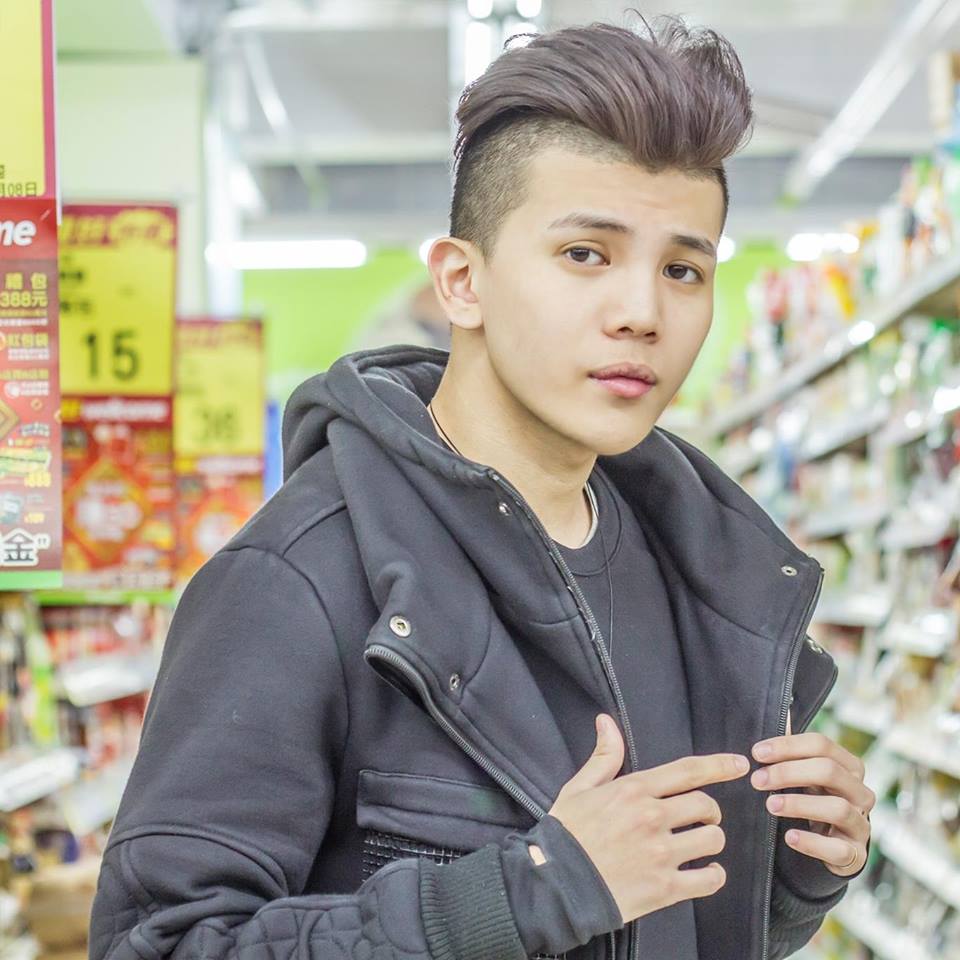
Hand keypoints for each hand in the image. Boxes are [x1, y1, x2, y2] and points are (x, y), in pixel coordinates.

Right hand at [544, 714, 750, 923]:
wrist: (554, 884)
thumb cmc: (566, 834)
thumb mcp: (580, 788)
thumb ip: (603, 756)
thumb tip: (606, 721)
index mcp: (634, 790)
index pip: (687, 771)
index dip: (719, 766)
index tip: (739, 765)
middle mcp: (652, 818)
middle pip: (706, 806)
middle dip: (710, 812)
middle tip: (701, 819)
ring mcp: (660, 854)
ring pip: (713, 840)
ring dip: (710, 841)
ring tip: (699, 846)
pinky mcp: (665, 889)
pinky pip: (709, 880)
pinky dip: (713, 876)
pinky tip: (703, 873)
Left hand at [751, 723, 874, 876]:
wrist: (832, 847)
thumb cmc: (814, 800)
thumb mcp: (806, 774)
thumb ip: (793, 748)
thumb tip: (781, 707)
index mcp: (849, 766)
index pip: (821, 744)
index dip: (787, 745)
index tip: (756, 753)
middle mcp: (860, 792)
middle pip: (828, 771)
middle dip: (788, 772)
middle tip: (757, 780)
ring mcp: (861, 824)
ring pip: (837, 807)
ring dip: (799, 804)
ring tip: (769, 805)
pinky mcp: (855, 854)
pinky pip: (839, 849)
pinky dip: (813, 842)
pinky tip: (790, 837)